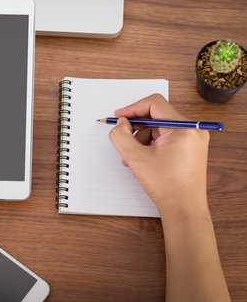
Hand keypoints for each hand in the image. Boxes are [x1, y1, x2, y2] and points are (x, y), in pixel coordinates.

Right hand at [108, 94, 209, 215]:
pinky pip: (166, 138)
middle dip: (136, 128)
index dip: (133, 108)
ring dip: (141, 139)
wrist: (184, 209)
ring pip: (159, 128)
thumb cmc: (167, 187)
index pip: (154, 104)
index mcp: (184, 128)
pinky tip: (142, 160)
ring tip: (132, 157)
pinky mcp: (190, 148)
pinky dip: (151, 145)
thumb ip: (121, 136)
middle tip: (122, 137)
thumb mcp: (136, 158)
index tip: (119, 117)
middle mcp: (192, 130)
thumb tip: (121, 124)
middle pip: (156, 116)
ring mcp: (193, 140)